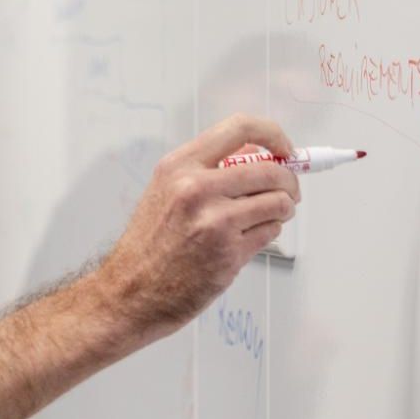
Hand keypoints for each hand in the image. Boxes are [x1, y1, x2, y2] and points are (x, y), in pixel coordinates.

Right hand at [98, 115, 299, 336]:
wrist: (130, 290)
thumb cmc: (148, 245)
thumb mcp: (166, 190)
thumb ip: (206, 168)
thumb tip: (256, 153)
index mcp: (179, 166)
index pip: (241, 128)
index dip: (274, 135)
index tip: (284, 149)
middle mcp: (196, 188)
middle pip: (271, 169)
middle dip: (289, 181)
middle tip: (288, 190)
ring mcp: (214, 221)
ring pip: (278, 202)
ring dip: (282, 209)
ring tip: (267, 216)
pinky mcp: (229, 252)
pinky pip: (271, 232)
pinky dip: (268, 233)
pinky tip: (248, 238)